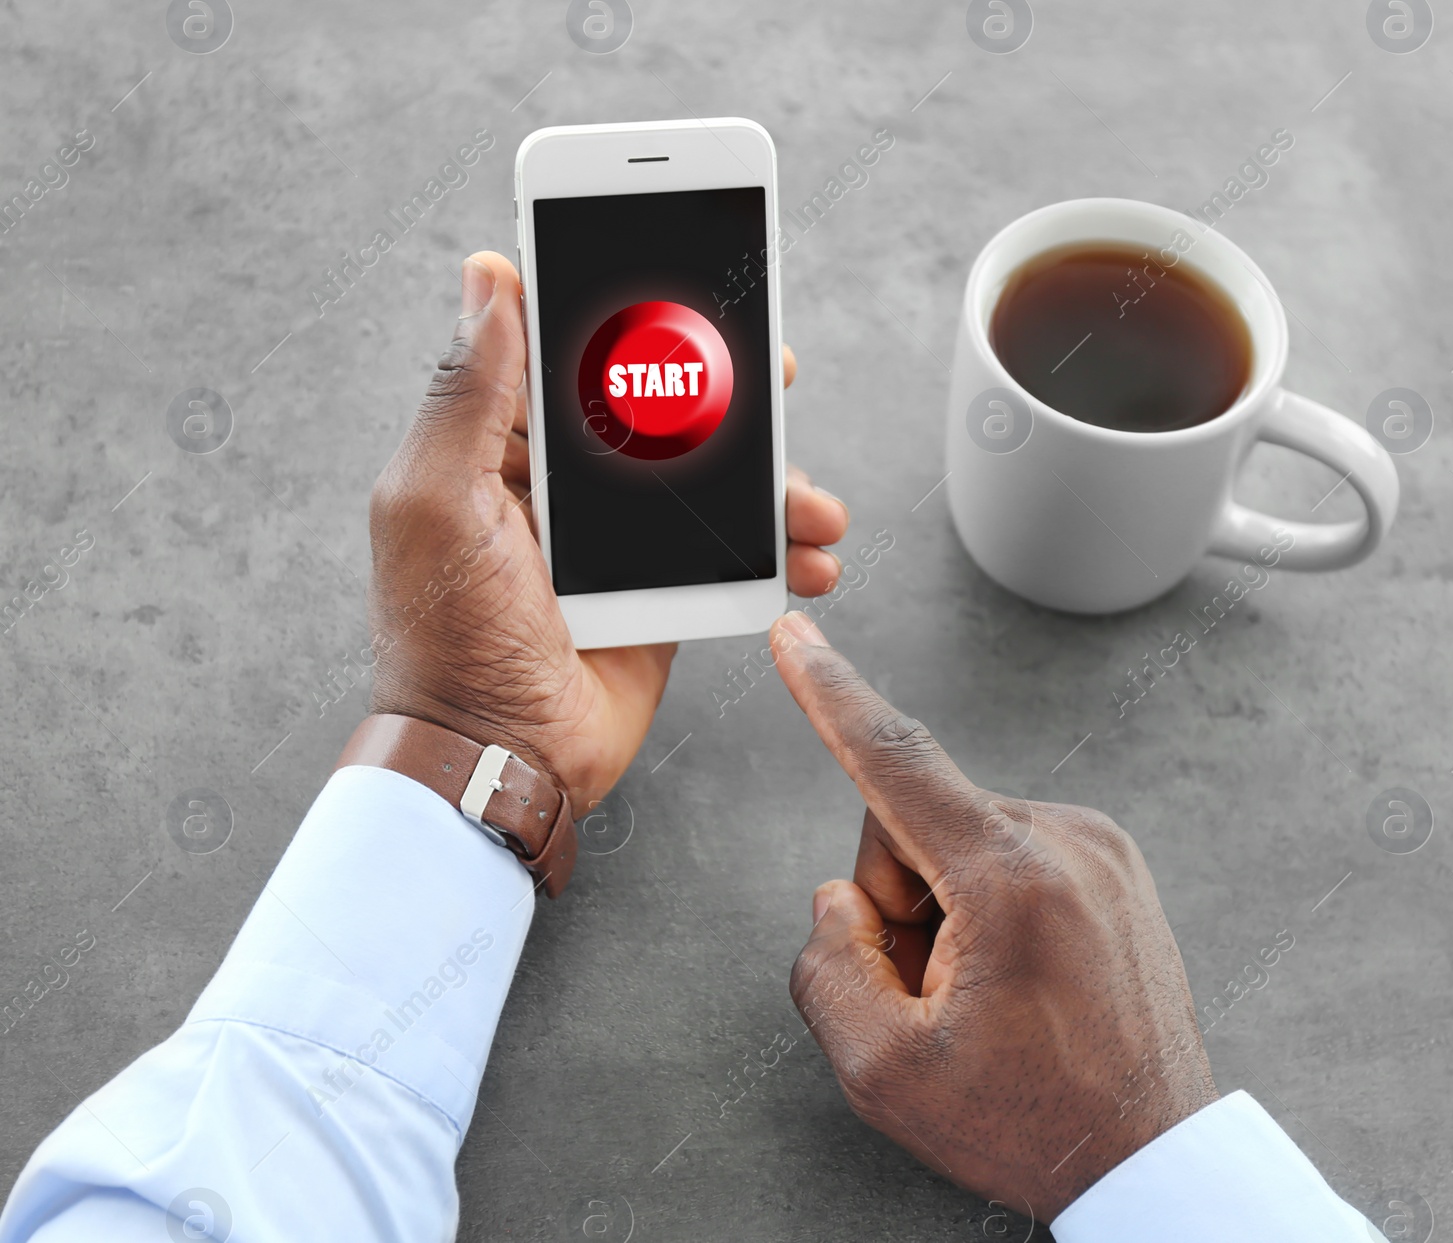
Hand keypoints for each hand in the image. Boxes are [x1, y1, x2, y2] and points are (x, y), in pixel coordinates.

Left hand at [365, 252, 848, 813]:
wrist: (498, 757)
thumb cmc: (446, 634)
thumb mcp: (438, 500)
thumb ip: (469, 393)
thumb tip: (487, 277)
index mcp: (498, 448)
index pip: (568, 357)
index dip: (624, 316)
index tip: (684, 283)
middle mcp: (560, 486)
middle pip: (657, 410)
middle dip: (726, 394)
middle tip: (776, 373)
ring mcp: (617, 542)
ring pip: (707, 481)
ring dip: (771, 482)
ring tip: (814, 504)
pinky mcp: (660, 593)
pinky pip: (729, 552)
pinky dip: (779, 552)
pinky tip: (811, 554)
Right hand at [769, 611, 1217, 1221]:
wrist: (1151, 1159)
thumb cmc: (1032, 1123)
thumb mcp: (884, 1072)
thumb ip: (826, 966)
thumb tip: (838, 898)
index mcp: (1012, 880)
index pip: (895, 761)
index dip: (829, 696)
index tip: (796, 637)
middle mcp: (1067, 842)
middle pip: (912, 819)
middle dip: (896, 899)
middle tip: (931, 992)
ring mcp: (1100, 848)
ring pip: (958, 836)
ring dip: (942, 908)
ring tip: (983, 997)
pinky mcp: (1113, 863)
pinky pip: (1008, 852)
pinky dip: (986, 904)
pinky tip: (1017, 980)